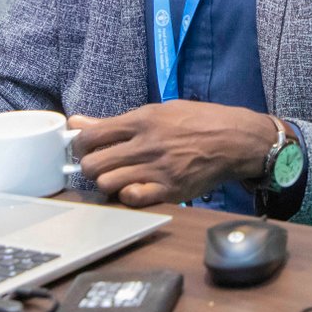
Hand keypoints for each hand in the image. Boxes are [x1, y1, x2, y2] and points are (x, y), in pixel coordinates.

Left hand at [67, 101, 277, 206]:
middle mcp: (147, 144)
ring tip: (117, 178)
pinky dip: (127, 196)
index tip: (82, 149)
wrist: (234, 140)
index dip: (79, 145)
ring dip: (107, 183)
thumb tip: (76, 122)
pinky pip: (132, 199)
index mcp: (143, 120)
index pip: (92, 135)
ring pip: (108, 184)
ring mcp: (157, 169)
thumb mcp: (157, 111)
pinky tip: (134, 188)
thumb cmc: (197, 121)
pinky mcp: (169, 190)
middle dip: (89, 167)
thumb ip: (115, 121)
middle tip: (99, 166)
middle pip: (93, 164)